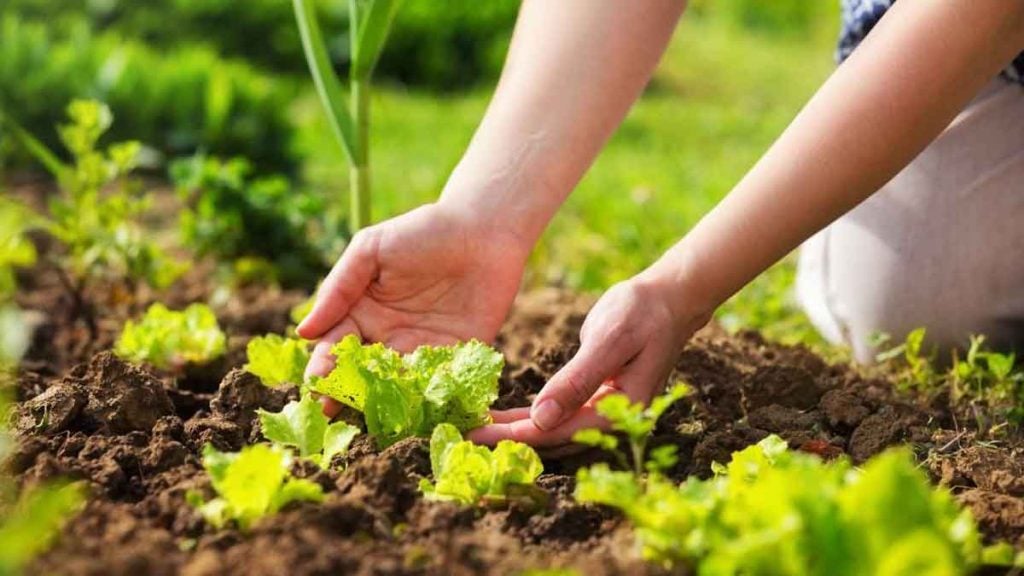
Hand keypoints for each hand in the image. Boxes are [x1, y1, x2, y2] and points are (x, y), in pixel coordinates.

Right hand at [296, 201, 528, 415]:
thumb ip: (339, 288)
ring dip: (384, 401)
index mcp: (361, 313)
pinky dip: (427, 396)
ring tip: (371, 416)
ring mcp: (422, 350)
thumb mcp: (371, 250)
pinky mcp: (458, 357)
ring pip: (396, 384)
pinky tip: (416, 408)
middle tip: (333, 411)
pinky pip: (438, 383)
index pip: (336, 346)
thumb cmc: (421, 232)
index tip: (316, 383)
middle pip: (362, 373)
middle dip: (347, 393)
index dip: (325, 364)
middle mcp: (388, 337)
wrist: (483, 230)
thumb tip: (304, 332)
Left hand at [468, 274, 709, 449]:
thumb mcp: (609, 340)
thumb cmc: (642, 313)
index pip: (558, 432)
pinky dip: (527, 417)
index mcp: (620, 412)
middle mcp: (611, 421)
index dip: (514, 435)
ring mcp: (603, 413)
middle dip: (507, 440)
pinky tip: (499, 416)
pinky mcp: (593, 400)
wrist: (668, 300)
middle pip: (551, 440)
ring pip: (551, 432)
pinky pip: (556, 415)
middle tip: (461, 437)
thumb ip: (578, 380)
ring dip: (514, 432)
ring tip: (472, 428)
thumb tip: (542, 419)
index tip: (476, 434)